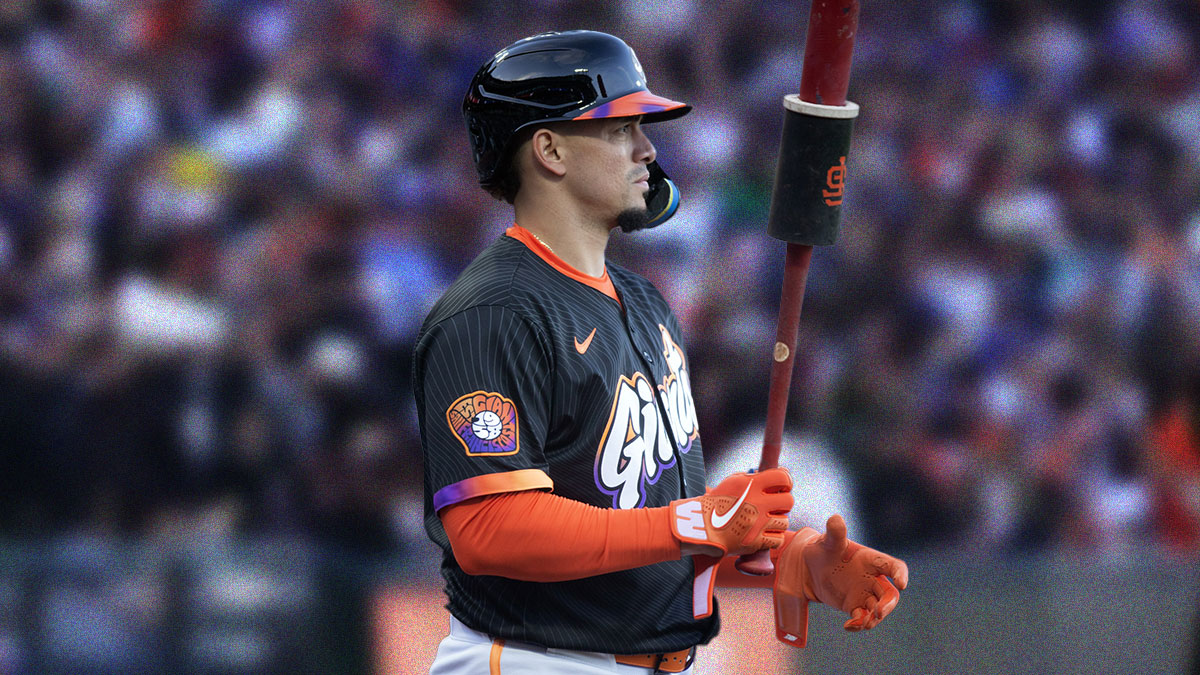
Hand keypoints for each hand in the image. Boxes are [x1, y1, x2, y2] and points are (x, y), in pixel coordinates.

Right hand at [669, 468, 792, 557]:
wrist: (699, 526)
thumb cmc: (717, 502)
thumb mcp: (733, 481)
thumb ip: (756, 478)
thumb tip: (780, 475)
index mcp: (750, 485)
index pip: (783, 478)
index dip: (786, 482)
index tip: (782, 487)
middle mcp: (755, 503)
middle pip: (789, 501)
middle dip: (783, 503)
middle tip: (774, 506)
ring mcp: (756, 524)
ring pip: (784, 521)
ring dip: (777, 521)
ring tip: (765, 521)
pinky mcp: (755, 542)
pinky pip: (777, 539)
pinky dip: (772, 538)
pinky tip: (763, 534)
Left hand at [773, 515, 908, 645]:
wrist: (812, 567)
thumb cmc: (823, 549)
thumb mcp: (827, 542)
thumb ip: (834, 533)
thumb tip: (836, 519)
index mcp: (871, 560)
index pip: (893, 566)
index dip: (900, 574)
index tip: (902, 584)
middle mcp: (872, 578)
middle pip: (890, 594)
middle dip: (887, 605)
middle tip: (877, 613)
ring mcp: (865, 593)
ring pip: (878, 608)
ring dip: (873, 618)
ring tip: (859, 622)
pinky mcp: (855, 605)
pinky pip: (863, 617)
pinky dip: (859, 623)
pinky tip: (848, 626)